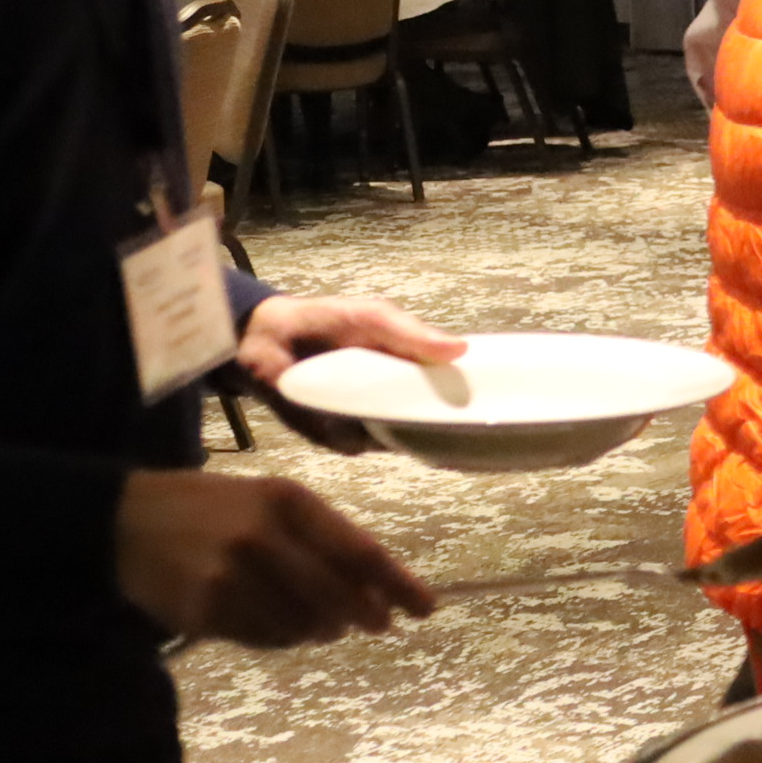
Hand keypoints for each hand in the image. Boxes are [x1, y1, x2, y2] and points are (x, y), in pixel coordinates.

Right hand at [114, 470, 436, 646]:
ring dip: (321, 629)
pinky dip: (283, 637)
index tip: (426, 608)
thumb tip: (377, 585)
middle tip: (379, 624)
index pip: (360, 552)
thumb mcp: (272, 499)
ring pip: (302, 625)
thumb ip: (324, 535)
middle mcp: (262, 539)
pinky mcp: (205, 613)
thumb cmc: (213, 506)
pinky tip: (277, 622)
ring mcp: (231, 579)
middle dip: (365, 616)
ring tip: (319, 620)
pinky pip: (265, 639)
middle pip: (336, 596)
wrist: (126, 522)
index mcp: (288, 501)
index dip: (398, 584)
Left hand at [239, 292, 461, 450]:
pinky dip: (364, 435)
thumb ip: (413, 334)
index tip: (496, 402)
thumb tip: (462, 350)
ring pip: (399, 437)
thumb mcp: (375, 318)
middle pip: (431, 421)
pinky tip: (363, 419)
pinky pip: (362, 444)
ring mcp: (368, 422)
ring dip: (405, 430)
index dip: (470, 395)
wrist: (265, 339)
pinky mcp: (338, 438)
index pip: (449, 389)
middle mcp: (394, 401)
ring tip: (409, 415)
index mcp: (410, 369)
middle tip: (465, 423)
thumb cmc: (325, 320)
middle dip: (446, 423)